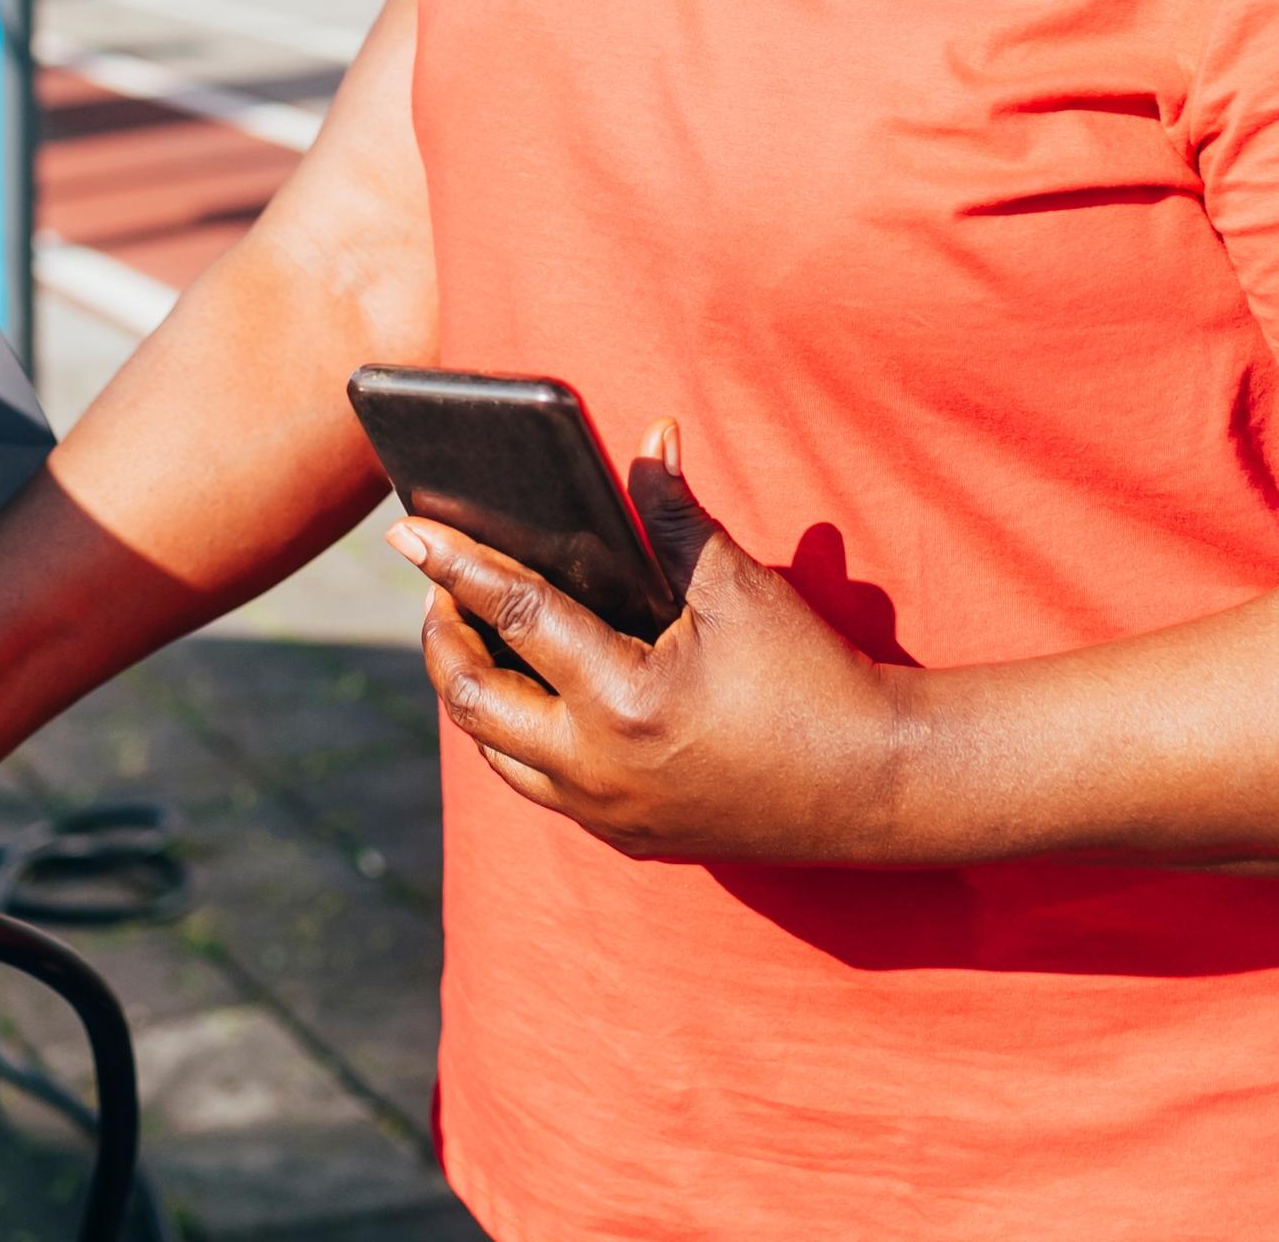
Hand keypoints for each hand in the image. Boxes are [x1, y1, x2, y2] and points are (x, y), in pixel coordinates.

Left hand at [389, 419, 914, 864]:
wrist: (873, 782)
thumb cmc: (811, 678)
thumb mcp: (741, 589)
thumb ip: (676, 517)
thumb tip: (647, 441)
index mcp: (623, 700)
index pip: (513, 615)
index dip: (455, 565)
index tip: (405, 530)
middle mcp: (598, 770)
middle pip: (474, 701)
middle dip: (445, 640)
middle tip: (442, 589)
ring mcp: (608, 813)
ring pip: (497, 754)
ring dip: (476, 694)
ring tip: (477, 636)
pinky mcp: (628, 836)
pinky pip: (540, 786)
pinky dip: (518, 736)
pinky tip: (532, 692)